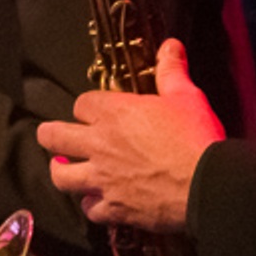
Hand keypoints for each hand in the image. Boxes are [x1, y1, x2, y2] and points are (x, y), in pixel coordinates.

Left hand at [32, 40, 221, 233]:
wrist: (206, 184)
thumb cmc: (195, 138)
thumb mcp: (186, 97)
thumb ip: (171, 71)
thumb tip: (170, 46)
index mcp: (114, 113)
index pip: (81, 104)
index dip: (85, 107)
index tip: (92, 112)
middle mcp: (100, 145)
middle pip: (54, 136)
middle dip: (49, 134)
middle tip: (51, 135)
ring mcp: (103, 178)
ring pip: (62, 176)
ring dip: (61, 171)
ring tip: (64, 168)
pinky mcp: (113, 207)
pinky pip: (89, 209)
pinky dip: (91, 205)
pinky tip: (96, 201)